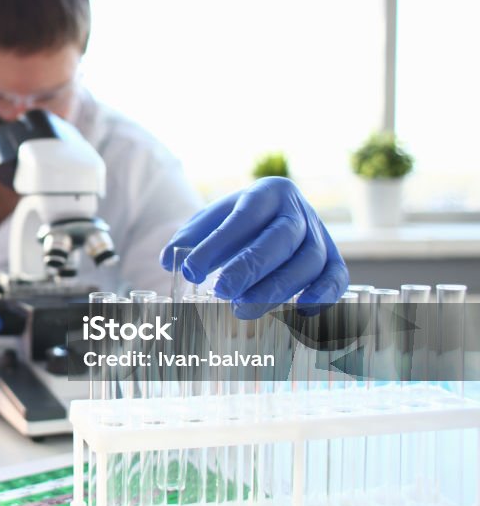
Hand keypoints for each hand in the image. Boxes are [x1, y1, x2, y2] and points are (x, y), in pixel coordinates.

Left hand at [160, 177, 348, 318]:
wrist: (273, 218)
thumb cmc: (236, 224)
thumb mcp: (210, 222)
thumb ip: (188, 239)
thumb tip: (169, 260)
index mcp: (267, 192)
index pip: (243, 218)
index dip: (217, 245)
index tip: (190, 272)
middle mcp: (298, 210)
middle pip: (282, 238)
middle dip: (251, 268)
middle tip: (221, 292)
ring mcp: (320, 234)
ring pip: (308, 261)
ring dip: (277, 288)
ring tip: (242, 309)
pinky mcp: (334, 259)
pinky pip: (336, 277)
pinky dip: (324, 295)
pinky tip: (300, 313)